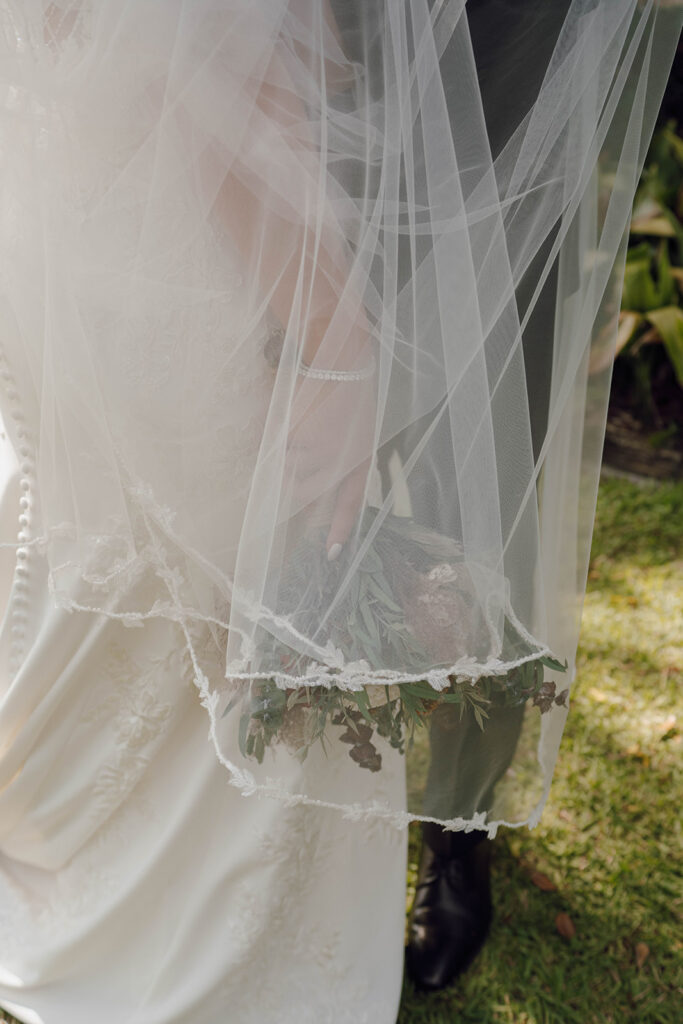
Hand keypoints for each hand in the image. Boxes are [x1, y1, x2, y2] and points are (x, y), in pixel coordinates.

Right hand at [284, 368, 375, 558]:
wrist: (342, 364)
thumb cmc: (351, 396)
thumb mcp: (358, 432)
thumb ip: (339, 460)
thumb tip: (303, 484)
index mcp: (359, 461)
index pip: (350, 503)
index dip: (341, 529)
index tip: (332, 555)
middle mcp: (337, 462)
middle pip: (303, 492)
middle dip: (292, 484)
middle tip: (294, 461)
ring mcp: (313, 452)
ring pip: (286, 468)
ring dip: (286, 454)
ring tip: (304, 424)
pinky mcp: (293, 436)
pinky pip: (277, 447)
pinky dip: (278, 437)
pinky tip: (296, 415)